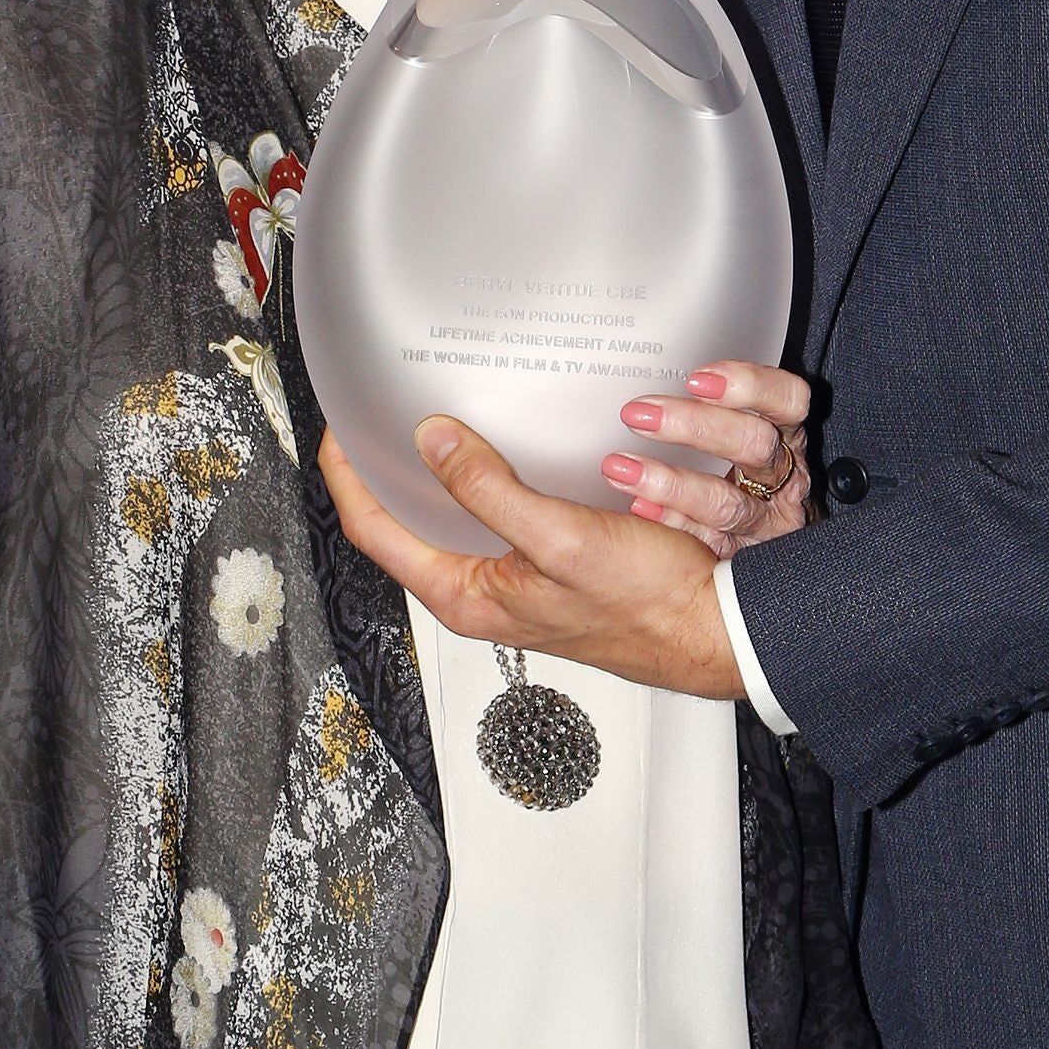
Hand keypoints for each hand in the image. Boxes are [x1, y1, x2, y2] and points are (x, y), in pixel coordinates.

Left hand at [320, 422, 743, 697]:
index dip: (347, 477)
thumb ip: (489, 491)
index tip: (339, 429)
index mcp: (466, 597)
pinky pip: (492, 521)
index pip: (375, 532)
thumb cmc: (646, 605)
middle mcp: (480, 596)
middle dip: (381, 472)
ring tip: (422, 425)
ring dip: (432, 477)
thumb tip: (431, 442)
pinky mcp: (542, 572)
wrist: (710, 629)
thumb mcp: (560, 538)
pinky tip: (499, 452)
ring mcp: (510, 586)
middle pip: (402, 529)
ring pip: (448, 524)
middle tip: (373, 418)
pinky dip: (481, 483)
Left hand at [601, 360, 810, 559]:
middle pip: (755, 445)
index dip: (750, 387)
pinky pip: (707, 543)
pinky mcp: (746, 559)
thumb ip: (714, 408)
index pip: (789, 401)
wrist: (772, 550)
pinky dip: (672, 524)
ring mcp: (768, 524)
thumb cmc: (744, 477)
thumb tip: (663, 378)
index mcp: (788, 436)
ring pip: (728, 503)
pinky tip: (639, 510)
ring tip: (621, 469)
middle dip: (697, 426)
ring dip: (671, 483)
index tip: (699, 380)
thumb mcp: (742, 434)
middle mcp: (786, 479)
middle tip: (641, 415)